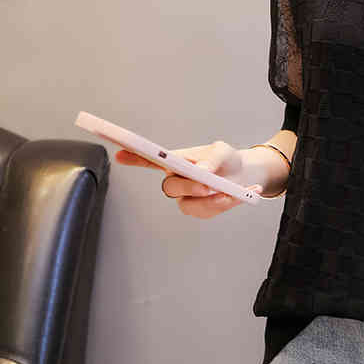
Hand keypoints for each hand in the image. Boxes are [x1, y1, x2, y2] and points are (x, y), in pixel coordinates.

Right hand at [114, 140, 261, 218]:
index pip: (150, 160)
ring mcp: (187, 197)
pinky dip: (224, 204)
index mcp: (175, 161)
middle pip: (170, 187)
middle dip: (189, 187)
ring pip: (187, 205)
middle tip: (208, 184)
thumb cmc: (225, 160)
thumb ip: (211, 158)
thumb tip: (201, 169)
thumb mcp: (221, 151)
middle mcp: (176, 180)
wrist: (244, 174)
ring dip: (209, 200)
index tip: (119, 154)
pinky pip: (206, 212)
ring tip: (228, 192)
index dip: (134, 158)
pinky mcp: (200, 210)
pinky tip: (237, 195)